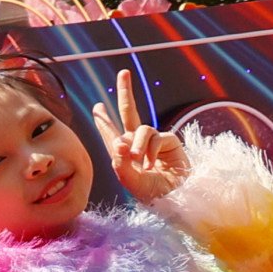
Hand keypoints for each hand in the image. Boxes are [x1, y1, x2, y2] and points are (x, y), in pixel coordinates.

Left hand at [107, 72, 187, 199]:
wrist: (174, 198)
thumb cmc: (151, 193)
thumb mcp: (131, 182)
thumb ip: (121, 164)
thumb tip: (118, 142)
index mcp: (124, 152)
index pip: (112, 132)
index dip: (104, 120)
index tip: (98, 106)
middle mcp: (137, 143)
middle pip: (129, 112)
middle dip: (125, 92)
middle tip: (124, 73)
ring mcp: (153, 141)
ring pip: (142, 129)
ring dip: (138, 144)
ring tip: (138, 161)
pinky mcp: (169, 141)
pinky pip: (156, 137)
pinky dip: (151, 150)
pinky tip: (151, 164)